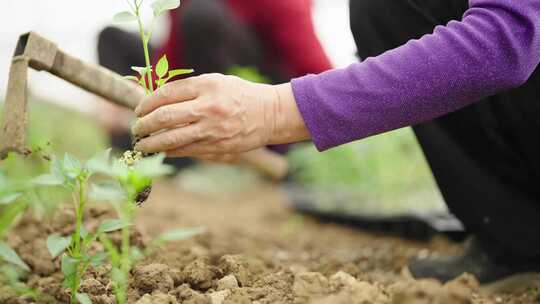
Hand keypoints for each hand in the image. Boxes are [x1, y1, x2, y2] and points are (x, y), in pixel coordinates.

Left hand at [132, 74, 309, 157]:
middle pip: (164, 117)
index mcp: (207, 86)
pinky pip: (186, 151)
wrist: (269, 114)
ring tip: (141, 144)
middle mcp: (208, 108)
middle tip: (136, 129)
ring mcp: (212, 130)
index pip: (166, 94)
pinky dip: (169, 152)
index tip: (139, 109)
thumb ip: (189, 90)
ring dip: (151, 143)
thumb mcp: (216, 82)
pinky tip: (161, 151)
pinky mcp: (217, 148)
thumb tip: (157, 103)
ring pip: (171, 139)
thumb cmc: (239, 95)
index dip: (147, 103)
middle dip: (144, 125)